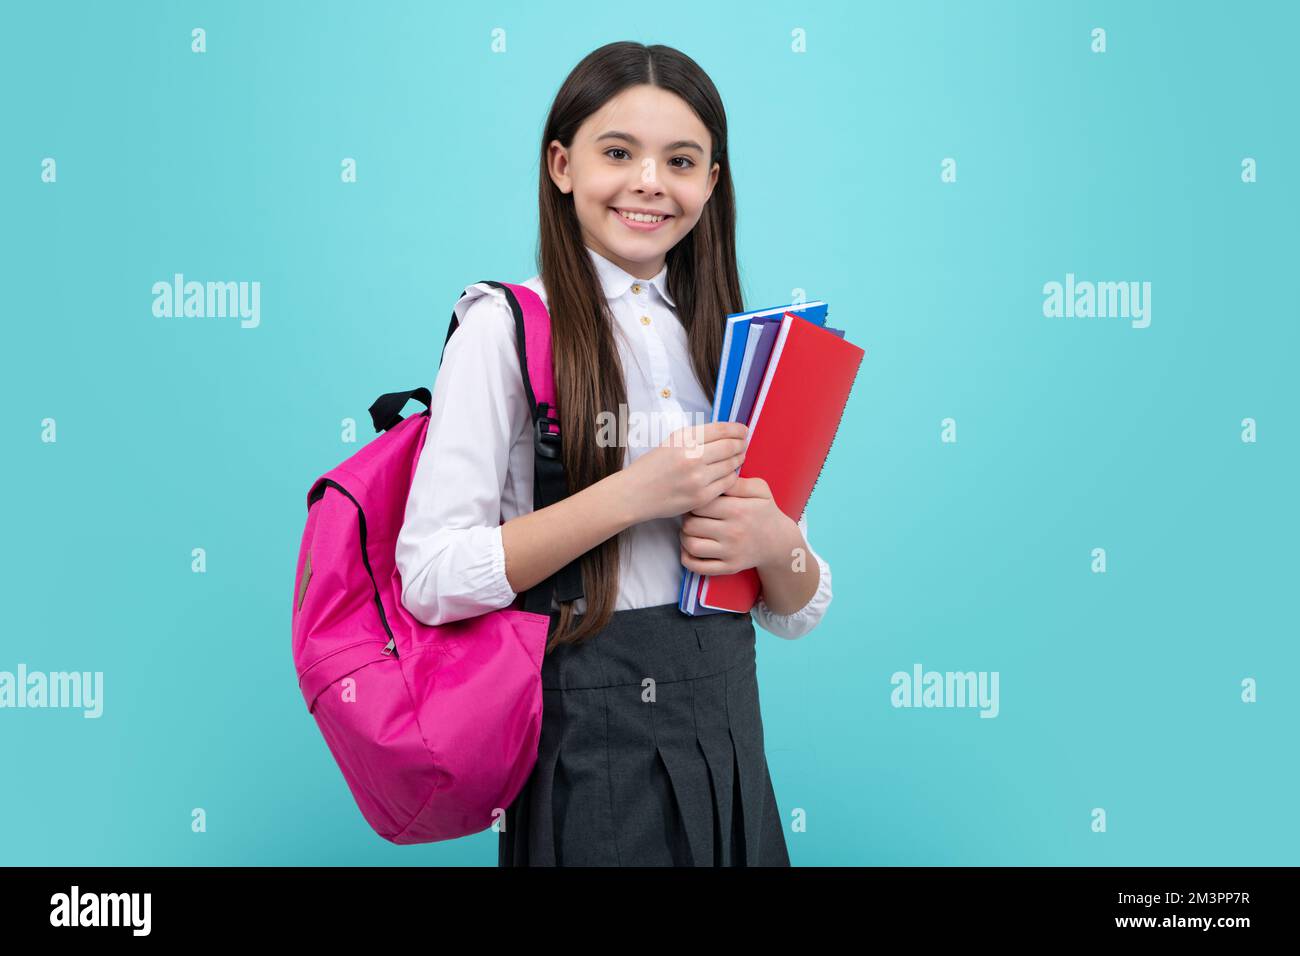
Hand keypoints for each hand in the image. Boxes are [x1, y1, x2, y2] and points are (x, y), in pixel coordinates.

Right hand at [622, 421, 747, 522]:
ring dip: (738, 460)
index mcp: (684, 440)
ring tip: (738, 457)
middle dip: (741, 444)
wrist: (634, 493)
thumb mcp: (672, 441)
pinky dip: (731, 477)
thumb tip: (726, 433)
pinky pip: (727, 484)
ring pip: (731, 466)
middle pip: (730, 447)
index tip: (743, 430)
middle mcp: (692, 457)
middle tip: (744, 444)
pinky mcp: (701, 497)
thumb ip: (697, 436)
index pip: (722, 430)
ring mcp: (698, 479)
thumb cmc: (652, 467)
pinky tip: (728, 473)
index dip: (737, 429)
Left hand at [679, 476, 797, 575]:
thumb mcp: (759, 490)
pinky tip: (691, 549)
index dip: (695, 501)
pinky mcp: (728, 568)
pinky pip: (697, 566)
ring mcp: (730, 552)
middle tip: (693, 516)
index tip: (699, 502)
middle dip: (688, 518)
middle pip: (691, 524)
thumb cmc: (765, 512)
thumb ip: (736, 482)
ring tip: (692, 531)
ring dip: (686, 537)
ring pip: (691, 545)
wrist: (780, 543)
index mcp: (737, 510)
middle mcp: (733, 532)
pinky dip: (687, 558)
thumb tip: (716, 478)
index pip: (700, 504)